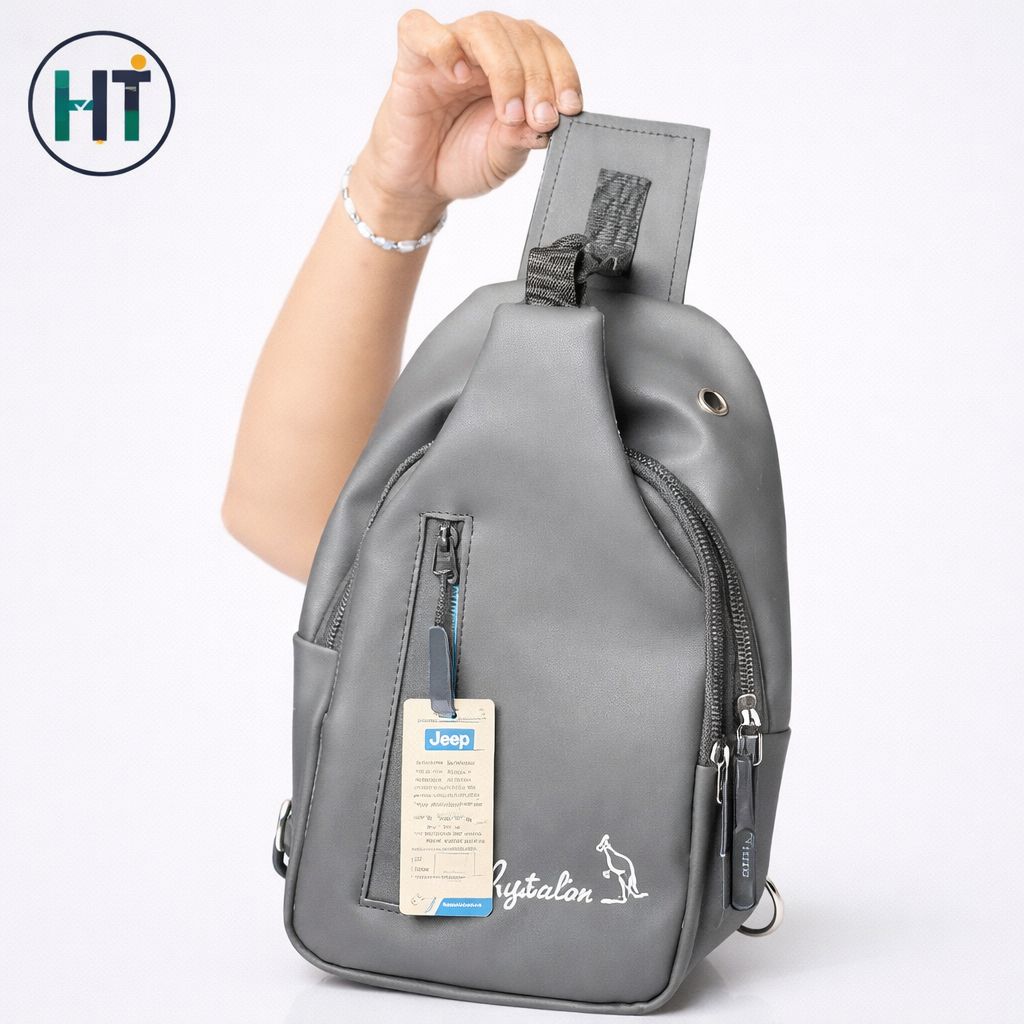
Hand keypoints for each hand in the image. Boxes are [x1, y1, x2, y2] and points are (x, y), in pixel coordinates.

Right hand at [349, 9, 582, 236]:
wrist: (417, 184)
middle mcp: (484, 53)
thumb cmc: (458, 161)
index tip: (569, 109)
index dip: (563, 73)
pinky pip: (420, 30)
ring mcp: (449, 52)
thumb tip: (544, 125)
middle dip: (538, 78)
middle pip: (520, 34)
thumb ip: (522, 139)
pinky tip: (459, 77)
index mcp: (513, 68)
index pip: (546, 48)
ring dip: (506, 69)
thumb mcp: (502, 159)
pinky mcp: (412, 61)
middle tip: (540, 118)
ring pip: (484, 28)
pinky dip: (443, 47)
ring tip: (508, 114)